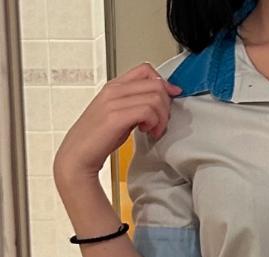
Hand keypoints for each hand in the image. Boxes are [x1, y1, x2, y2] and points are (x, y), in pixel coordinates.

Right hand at [53, 61, 181, 183]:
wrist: (78, 155)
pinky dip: (154, 123)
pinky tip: (148, 132)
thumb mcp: (119, 115)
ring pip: (155, 97)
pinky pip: (147, 111)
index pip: (146, 70)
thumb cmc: (98, 138)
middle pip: (155, 83)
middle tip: (161, 122)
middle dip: (166, 105)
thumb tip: (158, 103)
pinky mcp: (116, 117)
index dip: (164, 83)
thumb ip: (135, 105)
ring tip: (154, 130)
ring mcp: (114, 102)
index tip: (171, 98)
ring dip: (162, 117)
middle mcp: (114, 90)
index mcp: (114, 86)